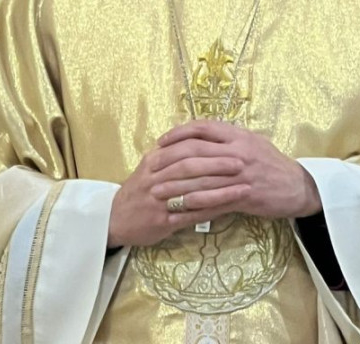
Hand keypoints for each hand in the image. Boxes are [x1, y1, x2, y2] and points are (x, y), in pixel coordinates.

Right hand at [107, 138, 247, 248]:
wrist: (115, 218)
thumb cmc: (139, 190)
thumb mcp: (150, 166)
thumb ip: (171, 153)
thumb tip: (200, 138)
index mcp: (154, 161)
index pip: (184, 149)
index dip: (209, 146)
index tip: (232, 145)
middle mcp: (155, 178)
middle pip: (190, 168)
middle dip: (218, 164)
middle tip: (242, 163)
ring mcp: (159, 201)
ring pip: (193, 191)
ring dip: (221, 188)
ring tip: (244, 186)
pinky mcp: (163, 222)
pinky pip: (192, 215)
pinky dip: (212, 210)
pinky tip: (230, 208)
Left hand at [153, 120, 321, 220]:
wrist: (298, 186)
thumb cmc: (272, 163)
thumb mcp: (251, 141)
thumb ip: (227, 138)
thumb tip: (200, 135)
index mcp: (237, 135)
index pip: (202, 128)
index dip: (178, 133)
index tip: (160, 141)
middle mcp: (237, 151)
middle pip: (195, 153)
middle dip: (169, 161)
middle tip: (149, 168)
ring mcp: (240, 174)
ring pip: (200, 179)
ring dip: (175, 187)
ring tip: (156, 193)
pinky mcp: (244, 196)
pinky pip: (213, 203)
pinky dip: (193, 208)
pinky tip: (178, 212)